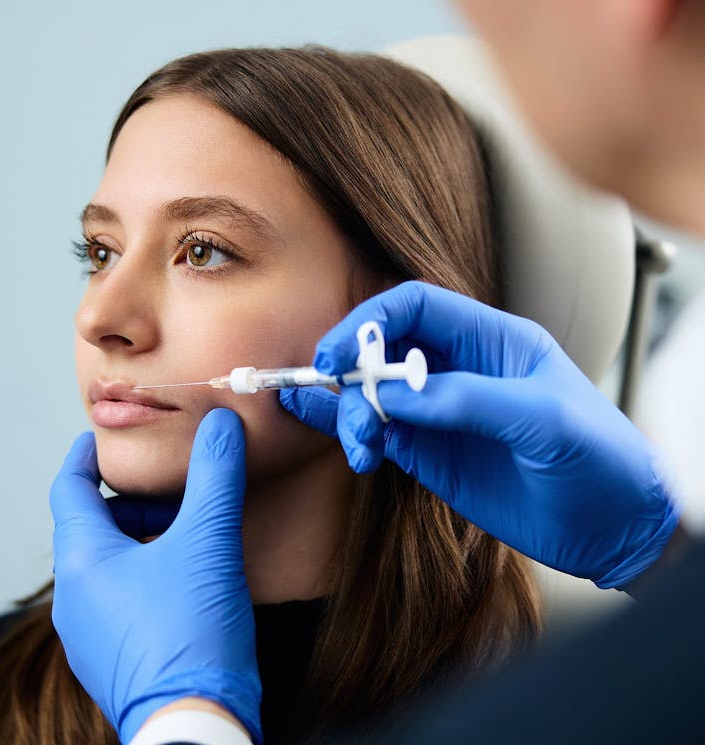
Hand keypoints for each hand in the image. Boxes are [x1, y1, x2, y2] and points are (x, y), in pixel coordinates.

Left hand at [49, 409, 260, 743]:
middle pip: (90, 527)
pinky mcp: (112, 659)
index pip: (68, 490)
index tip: (98, 439)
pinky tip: (183, 580)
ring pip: (106, 565)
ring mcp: (89, 634)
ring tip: (185, 533)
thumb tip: (220, 424)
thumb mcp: (209, 542)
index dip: (84, 458)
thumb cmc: (192, 635)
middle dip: (128, 501)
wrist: (194, 726)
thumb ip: (215, 475)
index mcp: (82, 561)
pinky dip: (143, 574)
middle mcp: (74, 597)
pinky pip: (117, 599)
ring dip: (139, 538)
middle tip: (170, 490)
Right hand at [280, 281, 677, 588]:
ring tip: (361, 449)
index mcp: (492, 341)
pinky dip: (357, 438)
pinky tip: (352, 451)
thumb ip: (469, 400)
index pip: (417, 307)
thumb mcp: (545, 421)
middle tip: (338, 398)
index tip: (339, 352)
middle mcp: (460, 371)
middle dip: (353, 370)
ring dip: (354, 415)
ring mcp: (442, 415)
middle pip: (384, 351)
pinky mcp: (432, 456)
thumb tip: (396, 394)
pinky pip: (382, 435)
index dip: (371, 320)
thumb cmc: (600, 460)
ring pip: (375, 396)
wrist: (614, 531)